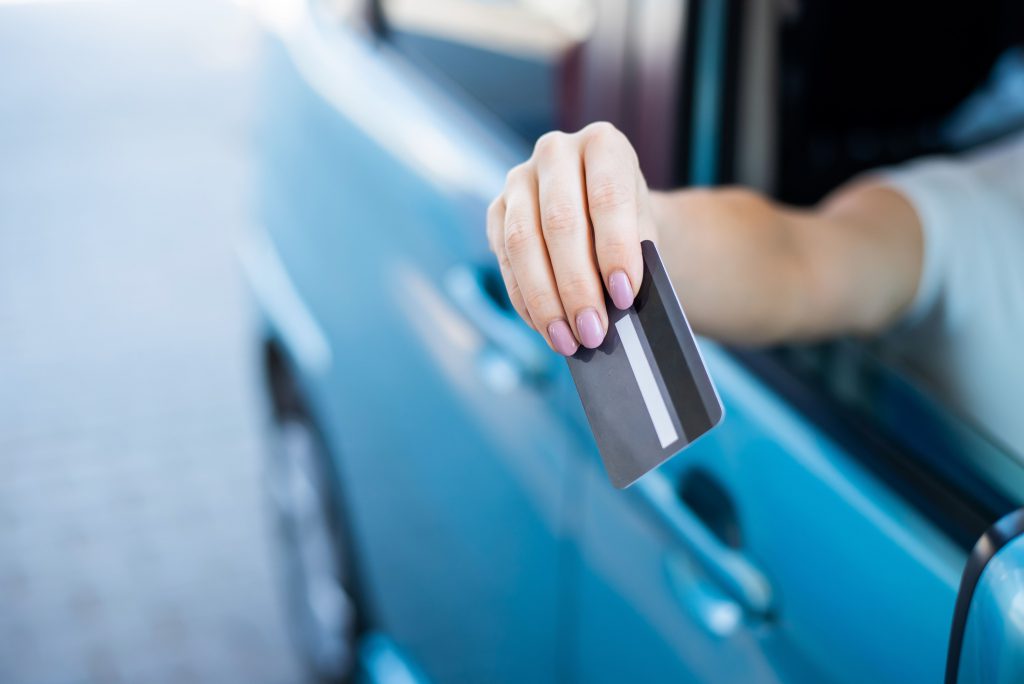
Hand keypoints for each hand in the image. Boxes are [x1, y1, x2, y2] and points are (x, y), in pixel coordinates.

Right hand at [486, 122, 657, 355]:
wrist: (607, 215)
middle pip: (560, 222)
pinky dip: (525, 300)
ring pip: (523, 242)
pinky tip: (547, 327)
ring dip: (545, 299)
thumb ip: (633, 259)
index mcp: (603, 144)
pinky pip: (505, 260)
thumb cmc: (631, 225)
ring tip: (568, 340)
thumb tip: (614, 307)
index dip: (615, 248)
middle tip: (594, 331)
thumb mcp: (646, 231)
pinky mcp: (497, 211)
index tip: (624, 295)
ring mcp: (518, 179)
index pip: (607, 196)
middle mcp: (555, 152)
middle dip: (576, 285)